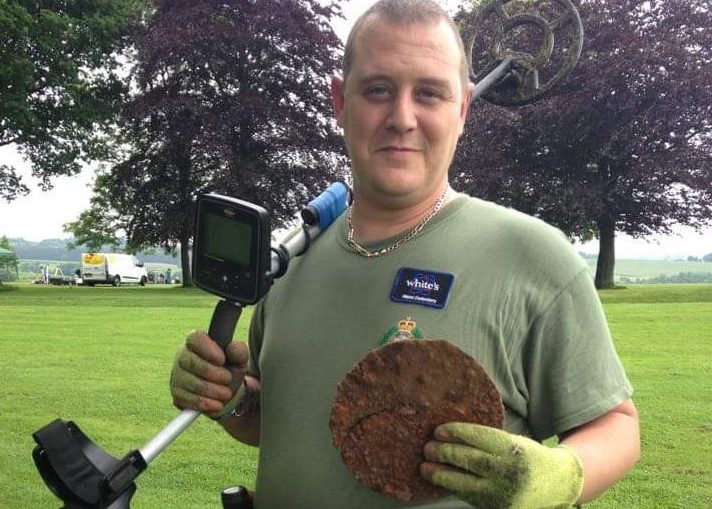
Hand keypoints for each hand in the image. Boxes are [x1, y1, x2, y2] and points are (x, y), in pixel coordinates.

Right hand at [170, 330, 248, 417]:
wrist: (225, 392)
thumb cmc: (229, 369)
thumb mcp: (239, 359)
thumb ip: (239, 351)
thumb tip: (233, 347)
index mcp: (196, 342)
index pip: (195, 338)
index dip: (208, 349)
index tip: (222, 360)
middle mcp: (182, 356)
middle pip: (190, 362)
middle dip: (213, 373)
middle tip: (228, 379)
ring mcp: (177, 375)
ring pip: (189, 382)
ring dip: (212, 390)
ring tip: (226, 393)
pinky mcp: (176, 393)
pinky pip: (186, 399)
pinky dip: (204, 403)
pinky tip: (216, 404)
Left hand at [421, 423, 582, 508]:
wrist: (559, 484)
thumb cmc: (529, 457)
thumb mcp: (514, 441)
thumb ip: (488, 440)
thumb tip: (451, 434)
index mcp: (513, 448)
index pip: (480, 438)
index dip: (457, 433)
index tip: (439, 430)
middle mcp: (510, 470)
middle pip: (471, 460)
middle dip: (446, 453)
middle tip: (427, 447)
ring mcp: (505, 492)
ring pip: (468, 483)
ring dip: (443, 475)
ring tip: (425, 468)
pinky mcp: (501, 508)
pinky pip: (472, 498)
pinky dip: (455, 489)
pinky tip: (441, 482)